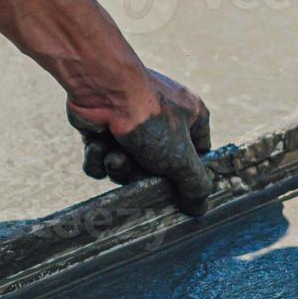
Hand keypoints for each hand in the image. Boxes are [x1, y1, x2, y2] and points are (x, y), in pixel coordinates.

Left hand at [68, 70, 214, 215]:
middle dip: (141, 174)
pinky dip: (97, 157)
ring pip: (125, 166)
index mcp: (190, 118)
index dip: (185, 176)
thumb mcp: (181, 158)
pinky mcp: (101, 127)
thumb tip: (200, 208)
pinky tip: (98, 145)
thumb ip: (194, 185)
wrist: (102, 90)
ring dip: (118, 166)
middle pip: (155, 168)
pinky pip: (101, 158)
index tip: (176, 191)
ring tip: (115, 155)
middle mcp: (161, 119)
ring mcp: (129, 122)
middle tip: (137, 170)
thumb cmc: (149, 118)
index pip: (198, 155)